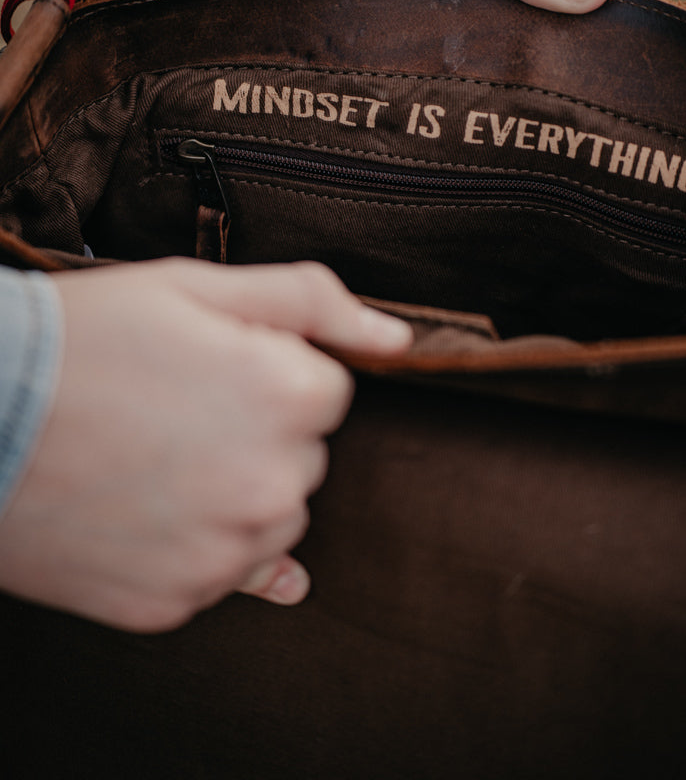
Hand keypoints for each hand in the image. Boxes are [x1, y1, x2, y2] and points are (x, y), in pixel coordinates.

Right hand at [0, 259, 410, 631]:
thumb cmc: (84, 339)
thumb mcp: (197, 288)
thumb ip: (311, 301)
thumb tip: (397, 338)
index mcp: (289, 397)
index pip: (328, 390)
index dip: (269, 370)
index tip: (208, 366)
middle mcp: (273, 486)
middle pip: (304, 457)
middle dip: (259, 430)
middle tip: (172, 408)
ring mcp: (224, 554)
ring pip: (272, 519)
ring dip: (235, 492)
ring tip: (154, 457)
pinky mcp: (177, 602)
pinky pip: (224, 575)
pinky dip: (195, 545)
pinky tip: (149, 510)